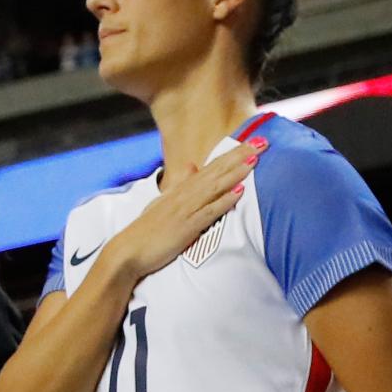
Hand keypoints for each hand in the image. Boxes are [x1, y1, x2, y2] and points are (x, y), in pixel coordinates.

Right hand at [106, 138, 262, 283]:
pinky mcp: (186, 227)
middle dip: (241, 155)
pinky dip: (224, 201)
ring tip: (255, 159)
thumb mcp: (164, 202)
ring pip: (215, 186)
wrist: (129, 250)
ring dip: (236, 172)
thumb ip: (180, 184)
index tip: (253, 141)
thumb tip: (192, 166)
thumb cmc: (147, 230)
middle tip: (263, 141)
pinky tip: (239, 192)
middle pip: (218, 170)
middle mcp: (185, 195)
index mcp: (182, 189)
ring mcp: (186, 209)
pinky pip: (209, 212)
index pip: (212, 166)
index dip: (234, 153)